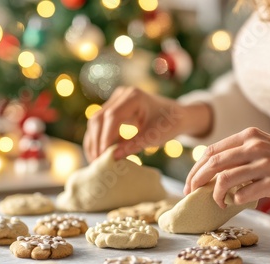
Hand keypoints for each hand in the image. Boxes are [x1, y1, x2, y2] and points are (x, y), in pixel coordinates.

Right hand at [83, 87, 211, 161]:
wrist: (176, 116)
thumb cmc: (168, 125)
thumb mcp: (154, 137)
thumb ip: (133, 146)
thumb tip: (112, 158)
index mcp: (134, 97)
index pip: (112, 117)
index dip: (106, 138)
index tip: (104, 156)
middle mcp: (121, 95)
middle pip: (99, 118)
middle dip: (96, 141)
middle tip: (97, 162)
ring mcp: (115, 100)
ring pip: (95, 121)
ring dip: (93, 142)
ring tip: (95, 161)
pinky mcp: (112, 109)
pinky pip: (99, 124)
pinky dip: (97, 139)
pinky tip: (97, 154)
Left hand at [184, 127, 269, 206]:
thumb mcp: (262, 149)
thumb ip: (238, 157)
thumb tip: (210, 176)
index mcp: (248, 136)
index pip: (211, 151)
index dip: (194, 169)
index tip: (189, 184)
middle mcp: (254, 146)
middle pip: (213, 164)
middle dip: (196, 181)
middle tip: (191, 195)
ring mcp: (265, 163)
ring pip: (225, 179)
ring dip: (215, 195)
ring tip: (218, 202)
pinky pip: (244, 194)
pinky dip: (235, 200)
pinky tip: (237, 202)